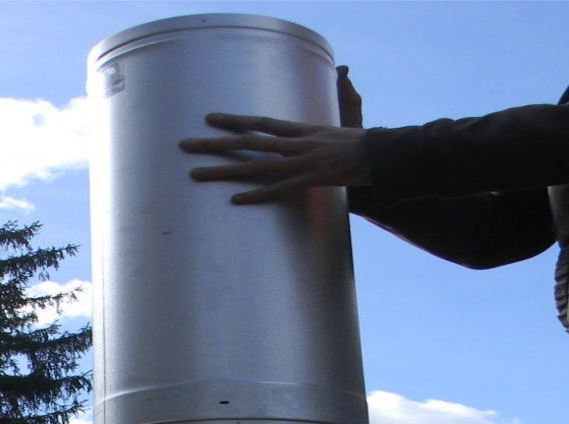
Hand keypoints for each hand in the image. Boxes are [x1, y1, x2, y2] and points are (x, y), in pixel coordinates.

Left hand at [178, 66, 370, 203]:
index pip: (260, 123)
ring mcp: (303, 161)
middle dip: (214, 144)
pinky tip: (236, 200)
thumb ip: (338, 102)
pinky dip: (260, 194)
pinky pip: (281, 188)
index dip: (234, 121)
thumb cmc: (364, 144)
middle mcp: (296, 143)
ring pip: (255, 165)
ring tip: (196, 175)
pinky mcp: (313, 179)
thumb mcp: (347, 119)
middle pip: (247, 142)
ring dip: (223, 171)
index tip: (209, 119)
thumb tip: (344, 72)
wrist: (388, 154)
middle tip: (185, 146)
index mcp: (301, 130)